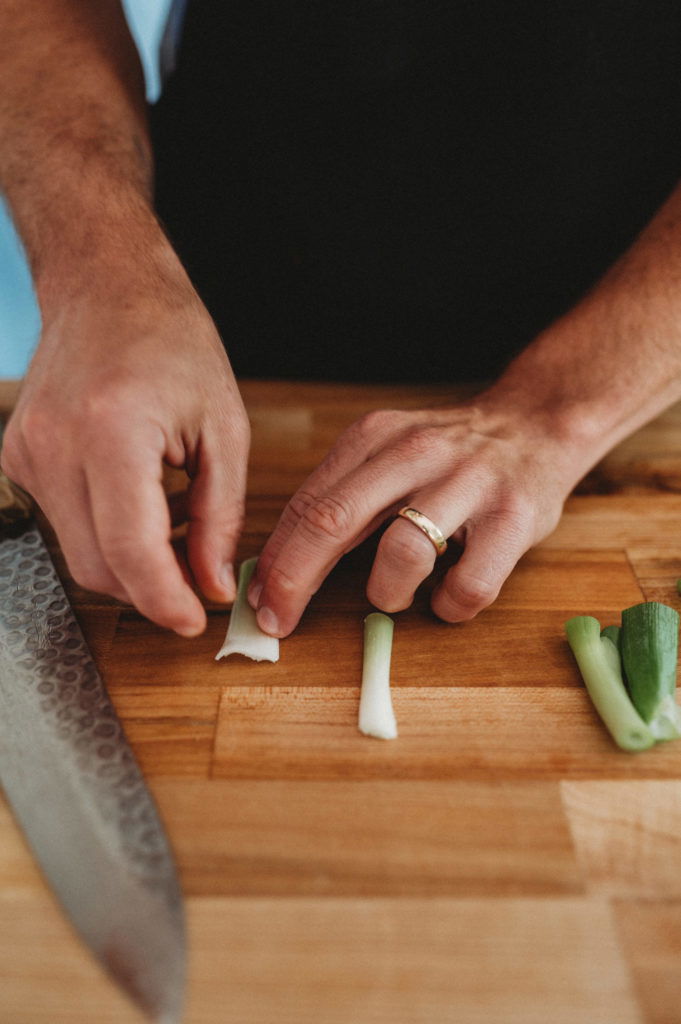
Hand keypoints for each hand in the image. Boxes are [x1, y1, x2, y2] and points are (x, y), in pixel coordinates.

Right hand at [1, 257, 249, 636]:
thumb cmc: (173, 344)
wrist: (106, 289)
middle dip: (152, 589)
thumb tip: (212, 585)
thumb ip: (219, 516)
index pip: (129, 550)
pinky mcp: (17, 458)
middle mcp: (54, 446)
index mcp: (110, 431)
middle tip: (198, 575)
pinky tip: (140, 500)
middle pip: (98, 567)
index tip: (195, 621)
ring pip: (79, 554)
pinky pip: (65, 523)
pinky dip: (106, 532)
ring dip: (131, 560)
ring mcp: (26, 453)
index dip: (165, 600)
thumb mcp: (223, 428)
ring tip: (176, 523)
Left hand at [247, 393, 585, 635]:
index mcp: (375, 437)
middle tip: (279, 620)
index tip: (257, 598)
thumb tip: (280, 567)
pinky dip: (448, 606)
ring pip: (402, 554)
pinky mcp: (514, 519)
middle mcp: (417, 453)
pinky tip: (448, 596)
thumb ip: (340, 497)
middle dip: (296, 580)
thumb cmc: (449, 455)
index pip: (309, 503)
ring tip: (396, 594)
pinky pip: (468, 586)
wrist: (538, 425)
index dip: (276, 558)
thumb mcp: (387, 453)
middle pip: (335, 522)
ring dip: (387, 593)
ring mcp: (469, 483)